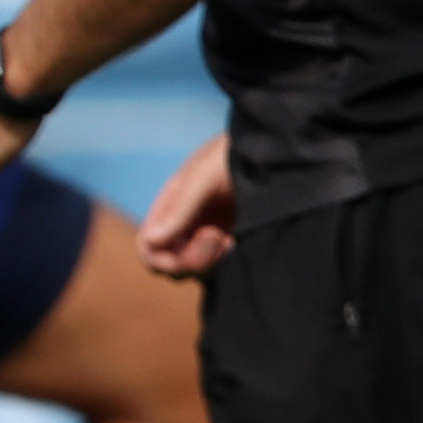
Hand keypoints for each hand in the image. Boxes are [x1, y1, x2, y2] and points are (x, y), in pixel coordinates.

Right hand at [138, 134, 235, 278]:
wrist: (272, 151)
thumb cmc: (231, 155)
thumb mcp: (202, 178)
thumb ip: (179, 210)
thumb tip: (152, 241)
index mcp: (169, 210)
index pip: (149, 248)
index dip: (163, 258)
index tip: (197, 240)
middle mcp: (184, 227)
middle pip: (171, 266)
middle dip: (192, 260)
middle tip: (219, 237)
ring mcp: (209, 237)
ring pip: (196, 271)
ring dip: (211, 263)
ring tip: (232, 240)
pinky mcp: (234, 244)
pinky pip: (221, 268)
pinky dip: (227, 263)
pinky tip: (242, 242)